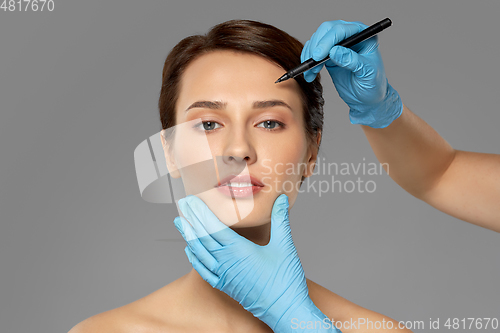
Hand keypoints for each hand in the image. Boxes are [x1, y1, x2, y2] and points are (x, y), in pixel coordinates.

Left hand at [174, 194, 340, 331]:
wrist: (285, 311)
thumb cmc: (285, 281)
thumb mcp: (284, 245)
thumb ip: (280, 220)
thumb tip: (281, 198)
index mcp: (238, 250)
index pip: (213, 226)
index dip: (200, 212)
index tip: (191, 201)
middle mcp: (226, 262)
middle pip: (202, 236)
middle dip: (191, 219)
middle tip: (182, 205)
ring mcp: (224, 275)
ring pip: (200, 253)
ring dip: (189, 236)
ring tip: (180, 222)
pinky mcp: (226, 286)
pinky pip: (204, 271)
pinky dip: (194, 259)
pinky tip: (190, 251)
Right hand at [301, 20, 402, 127]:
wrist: (367, 99)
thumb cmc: (373, 85)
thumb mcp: (367, 73)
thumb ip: (353, 61)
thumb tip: (335, 51)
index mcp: (363, 35)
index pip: (342, 30)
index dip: (328, 41)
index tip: (318, 56)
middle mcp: (350, 36)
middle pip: (326, 30)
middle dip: (317, 45)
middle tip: (312, 62)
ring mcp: (338, 44)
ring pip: (317, 39)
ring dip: (310, 54)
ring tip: (311, 72)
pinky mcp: (328, 55)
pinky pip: (313, 51)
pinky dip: (308, 61)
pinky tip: (309, 74)